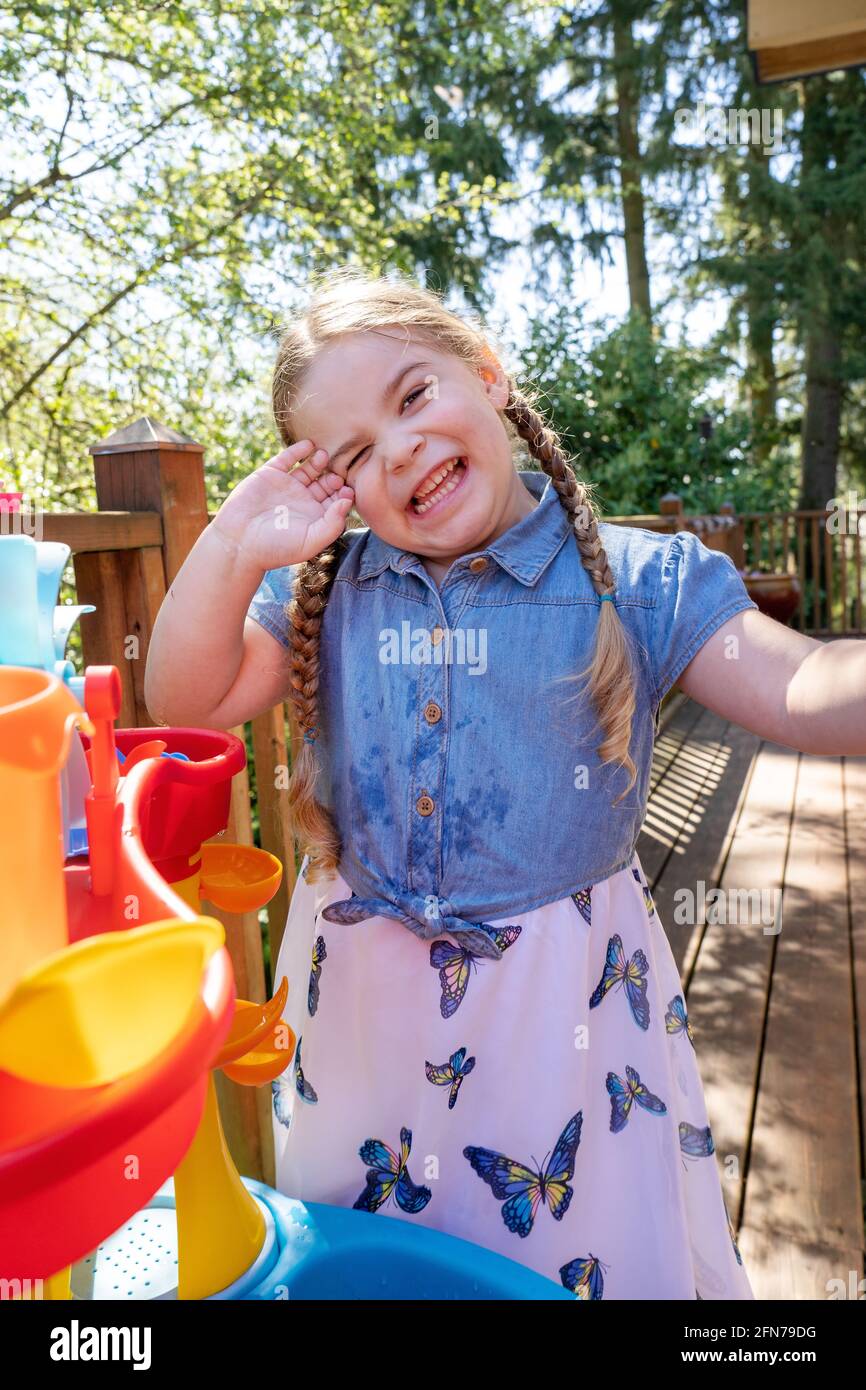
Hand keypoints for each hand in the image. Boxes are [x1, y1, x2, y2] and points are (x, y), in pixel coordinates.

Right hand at [211, 441, 354, 570]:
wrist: (239, 542)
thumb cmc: (276, 548)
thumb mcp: (310, 542)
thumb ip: (332, 524)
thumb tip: (346, 502)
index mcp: (315, 518)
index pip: (337, 501)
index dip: (344, 494)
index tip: (348, 490)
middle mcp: (303, 501)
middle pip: (326, 483)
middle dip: (334, 477)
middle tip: (337, 475)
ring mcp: (287, 486)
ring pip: (309, 469)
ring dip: (319, 461)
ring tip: (324, 456)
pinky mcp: (270, 475)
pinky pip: (288, 459)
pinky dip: (298, 450)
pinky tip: (309, 445)